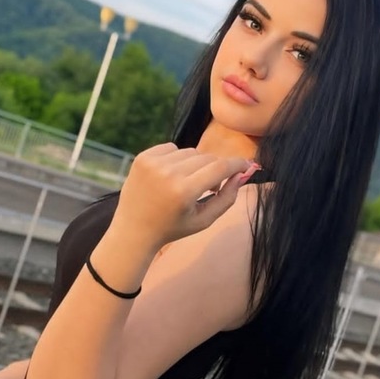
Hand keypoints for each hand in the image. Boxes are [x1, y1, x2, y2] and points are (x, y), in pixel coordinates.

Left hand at [112, 143, 259, 248]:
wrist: (133, 230)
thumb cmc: (172, 228)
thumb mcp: (203, 220)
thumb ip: (226, 198)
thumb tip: (242, 174)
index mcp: (184, 192)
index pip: (220, 167)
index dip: (237, 164)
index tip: (246, 165)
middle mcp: (168, 174)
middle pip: (207, 158)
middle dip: (214, 170)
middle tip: (210, 187)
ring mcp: (153, 163)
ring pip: (190, 152)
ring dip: (194, 165)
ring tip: (186, 184)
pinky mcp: (142, 157)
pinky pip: (171, 148)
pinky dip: (176, 159)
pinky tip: (169, 177)